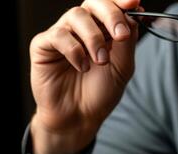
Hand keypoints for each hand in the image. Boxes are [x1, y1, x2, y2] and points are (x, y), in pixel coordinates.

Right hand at [29, 0, 140, 153]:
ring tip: (101, 61)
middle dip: (110, 15)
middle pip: (93, 2)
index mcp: (102, 28)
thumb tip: (133, 13)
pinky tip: (82, 67)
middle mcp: (81, 27)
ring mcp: (62, 34)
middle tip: (120, 36)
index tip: (134, 3)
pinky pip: (58, 35)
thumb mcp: (123, 67)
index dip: (121, 0)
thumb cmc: (99, 93)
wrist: (79, 118)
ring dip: (93, 38)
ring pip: (76, 15)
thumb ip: (128, 40)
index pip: (110, 3)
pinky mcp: (43, 45)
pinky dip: (74, 50)